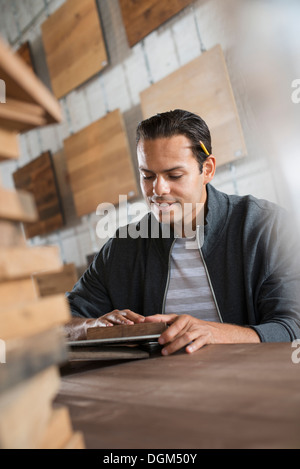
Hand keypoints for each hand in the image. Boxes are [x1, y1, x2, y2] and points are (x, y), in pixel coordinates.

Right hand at [65, 309, 144, 340]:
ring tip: (129, 324)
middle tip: (141, 321)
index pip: (131, 314)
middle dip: (134, 317)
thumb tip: (140, 339)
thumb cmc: (108, 329)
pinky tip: (110, 327)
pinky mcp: (99, 322)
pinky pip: (103, 322)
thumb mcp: (118, 329)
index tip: (146, 321)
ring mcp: (107, 317)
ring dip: (123, 320)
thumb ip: (128, 332)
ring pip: (116, 316)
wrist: (91, 327)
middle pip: (126, 313)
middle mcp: (115, 314)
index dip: (138, 316)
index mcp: (121, 315)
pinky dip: (106, 324)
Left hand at [144, 314, 259, 354]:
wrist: (217, 332)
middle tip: (159, 342)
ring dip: (175, 345)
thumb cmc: (195, 330)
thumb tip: (152, 334)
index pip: (166, 317)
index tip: (145, 321)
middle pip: (176, 328)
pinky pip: (199, 342)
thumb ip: (169, 328)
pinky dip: (193, 346)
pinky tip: (187, 351)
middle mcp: (189, 321)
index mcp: (181, 318)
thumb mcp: (182, 326)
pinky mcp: (206, 337)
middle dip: (166, 335)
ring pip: (185, 336)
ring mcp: (198, 329)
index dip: (155, 318)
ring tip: (166, 351)